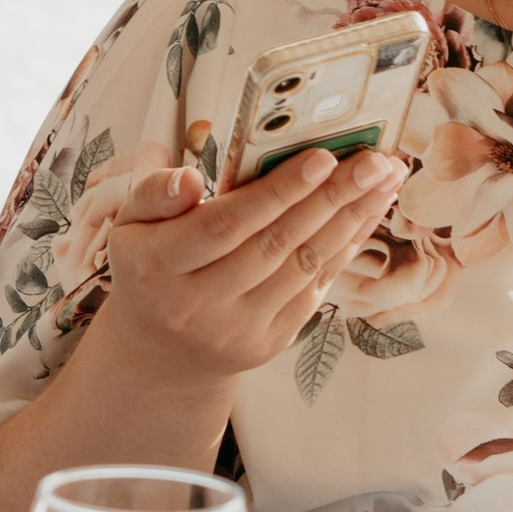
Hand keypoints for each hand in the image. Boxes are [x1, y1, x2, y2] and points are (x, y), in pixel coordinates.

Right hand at [87, 149, 411, 396]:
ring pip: (303, 266)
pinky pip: (315, 289)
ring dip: (350, 220)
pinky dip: (344, 249)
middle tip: (374, 160)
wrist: (159, 354)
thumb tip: (188, 178)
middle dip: (332, 198)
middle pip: (275, 244)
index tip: (321, 158)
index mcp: (157, 267)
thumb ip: (154, 193)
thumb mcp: (129, 226)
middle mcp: (198, 305)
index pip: (225, 226)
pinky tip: (365, 216)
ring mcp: (238, 330)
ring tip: (384, 180)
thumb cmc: (148, 269)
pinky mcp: (269, 343)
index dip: (276, 192)